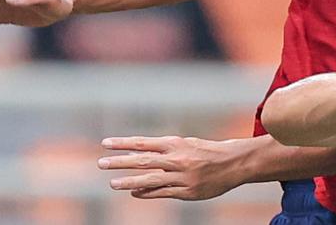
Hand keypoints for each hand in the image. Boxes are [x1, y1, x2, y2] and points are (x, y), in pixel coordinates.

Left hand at [99, 136, 246, 199]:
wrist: (234, 163)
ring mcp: (181, 176)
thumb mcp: (186, 145)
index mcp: (176, 144)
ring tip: (113, 183)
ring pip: (150, 179)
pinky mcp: (186, 191)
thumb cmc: (207, 151)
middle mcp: (176, 159)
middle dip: (120, 162)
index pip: (143, 143)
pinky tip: (134, 192)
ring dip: (129, 181)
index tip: (105, 143)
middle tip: (101, 163)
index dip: (123, 143)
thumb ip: (162, 151)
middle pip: (143, 160)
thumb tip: (136, 155)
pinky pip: (161, 192)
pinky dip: (146, 192)